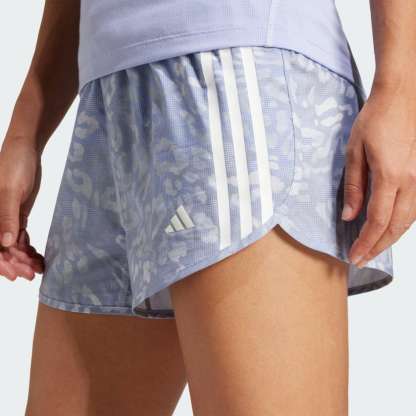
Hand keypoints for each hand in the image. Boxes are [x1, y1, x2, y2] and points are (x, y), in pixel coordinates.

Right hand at [0, 137, 44, 279]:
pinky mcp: (16, 215)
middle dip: (15, 263)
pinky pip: (20, 236)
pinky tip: (38, 258)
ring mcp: (4, 218)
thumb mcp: (9, 190)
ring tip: (39, 268)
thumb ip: (6, 216)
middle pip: (0, 248)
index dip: (0, 262)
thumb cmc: (13, 165)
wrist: (26, 150)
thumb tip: (4, 244)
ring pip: (11, 245)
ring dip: (23, 258)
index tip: (15, 274)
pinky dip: (28, 248)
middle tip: (32, 274)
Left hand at [342, 83, 415, 267]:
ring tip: (374, 247)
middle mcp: (412, 181)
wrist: (403, 96)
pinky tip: (391, 226)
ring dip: (391, 237)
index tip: (354, 256)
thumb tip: (349, 216)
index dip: (365, 243)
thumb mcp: (354, 153)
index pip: (377, 221)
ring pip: (409, 219)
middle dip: (378, 246)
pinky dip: (402, 222)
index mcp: (390, 176)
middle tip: (362, 259)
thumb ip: (354, 187)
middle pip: (396, 226)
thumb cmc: (375, 120)